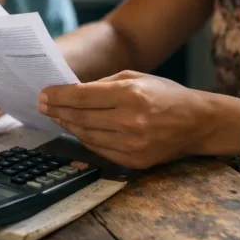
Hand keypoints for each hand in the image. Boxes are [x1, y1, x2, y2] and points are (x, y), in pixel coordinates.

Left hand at [38, 71, 210, 168]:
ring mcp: (131, 144)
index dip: (58, 96)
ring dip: (68, 125)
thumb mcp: (137, 77)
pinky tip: (77, 130)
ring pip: (86, 136)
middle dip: (57, 111)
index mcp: (130, 95)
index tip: (43, 94)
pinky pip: (99, 150)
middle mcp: (130, 121)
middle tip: (42, 105)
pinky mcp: (134, 161)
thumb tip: (73, 91)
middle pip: (80, 118)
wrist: (196, 122)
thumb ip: (104, 84)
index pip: (82, 97)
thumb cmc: (165, 95)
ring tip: (57, 117)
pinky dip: (85, 139)